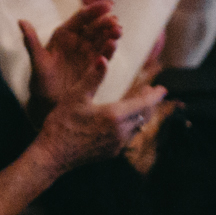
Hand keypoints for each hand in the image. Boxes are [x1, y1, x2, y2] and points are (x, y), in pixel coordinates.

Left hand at [21, 1, 119, 108]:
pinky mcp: (95, 66)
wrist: (48, 105)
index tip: (108, 5)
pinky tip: (114, 45)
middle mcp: (77, 41)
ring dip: (111, 34)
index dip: (95, 10)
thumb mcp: (37, 62)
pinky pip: (104, 55)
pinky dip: (110, 49)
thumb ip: (31, 42)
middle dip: (106, 22)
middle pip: (95, 27)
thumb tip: (21, 21)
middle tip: (115, 22)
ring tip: (118, 31)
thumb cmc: (40, 82)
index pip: (81, 18)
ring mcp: (87, 53)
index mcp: (64, 34)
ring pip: (102, 39)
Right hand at [34, 82, 166, 175]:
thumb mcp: (76, 97)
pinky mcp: (111, 153)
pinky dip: (132, 125)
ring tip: (140, 105)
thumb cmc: (62, 124)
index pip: (144, 104)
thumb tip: (104, 58)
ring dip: (142, 115)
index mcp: (115, 115)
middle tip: (154, 93)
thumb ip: (93, 78)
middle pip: (145, 115)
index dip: (155, 95)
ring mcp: (117, 145)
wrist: (52, 156)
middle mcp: (121, 132)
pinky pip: (128, 137)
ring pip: (138, 127)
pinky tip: (123, 121)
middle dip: (151, 103)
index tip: (162, 88)